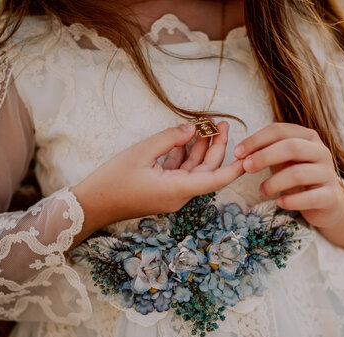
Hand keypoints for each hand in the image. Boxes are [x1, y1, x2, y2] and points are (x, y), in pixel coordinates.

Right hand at [72, 121, 243, 244]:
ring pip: (195, 169)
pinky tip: (185, 137)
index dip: (235, 168)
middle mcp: (180, 194)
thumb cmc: (113, 180)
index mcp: (178, 189)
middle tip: (222, 124)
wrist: (92, 204)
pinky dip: (184, 154)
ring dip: (200, 149)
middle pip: (207, 170)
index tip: (250, 155)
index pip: (216, 180)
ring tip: (208, 126)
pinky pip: (181, 171)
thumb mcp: (141, 153)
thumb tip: (190, 129)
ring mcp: (172, 193)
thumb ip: (169, 139)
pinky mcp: (163, 190)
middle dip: (217, 147)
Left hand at [233, 123, 343, 255]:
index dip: (256, 140)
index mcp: (307, 137)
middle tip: (246, 167)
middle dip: (264, 156)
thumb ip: (266, 152)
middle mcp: (320, 151)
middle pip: (291, 147)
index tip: (237, 153)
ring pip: (298, 174)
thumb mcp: (284, 160)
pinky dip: (291, 201)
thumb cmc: (300, 177)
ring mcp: (327, 173)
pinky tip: (279, 203)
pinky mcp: (330, 196)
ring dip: (274, 183)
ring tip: (262, 192)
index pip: (279, 130)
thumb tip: (240, 153)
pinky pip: (309, 198)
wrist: (328, 202)